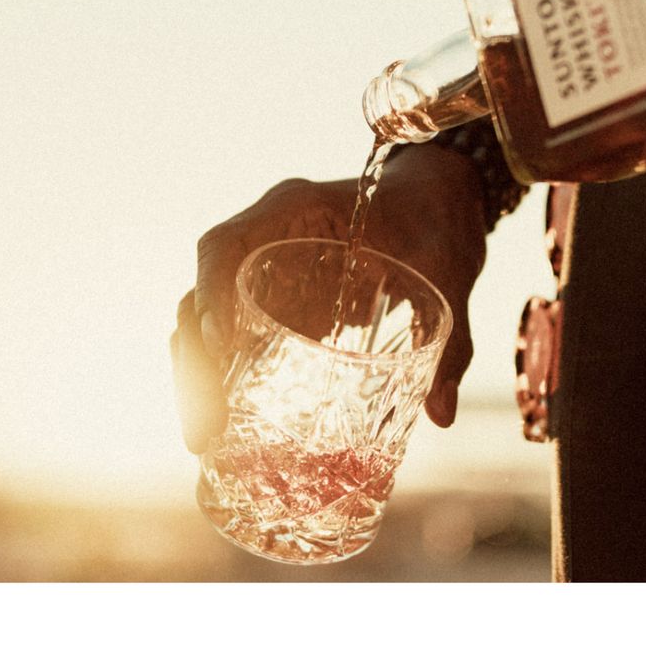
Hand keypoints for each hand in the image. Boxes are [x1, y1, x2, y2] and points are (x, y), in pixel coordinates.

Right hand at [171, 145, 489, 450]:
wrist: (438, 206)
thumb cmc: (437, 225)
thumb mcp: (449, 274)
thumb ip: (450, 342)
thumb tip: (441, 415)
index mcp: (295, 211)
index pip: (225, 246)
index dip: (211, 295)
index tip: (219, 348)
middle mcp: (267, 240)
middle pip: (203, 296)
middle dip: (194, 364)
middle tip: (204, 431)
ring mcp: (266, 276)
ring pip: (207, 323)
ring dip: (198, 380)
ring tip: (205, 439)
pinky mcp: (276, 306)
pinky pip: (233, 341)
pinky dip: (222, 380)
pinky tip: (225, 425)